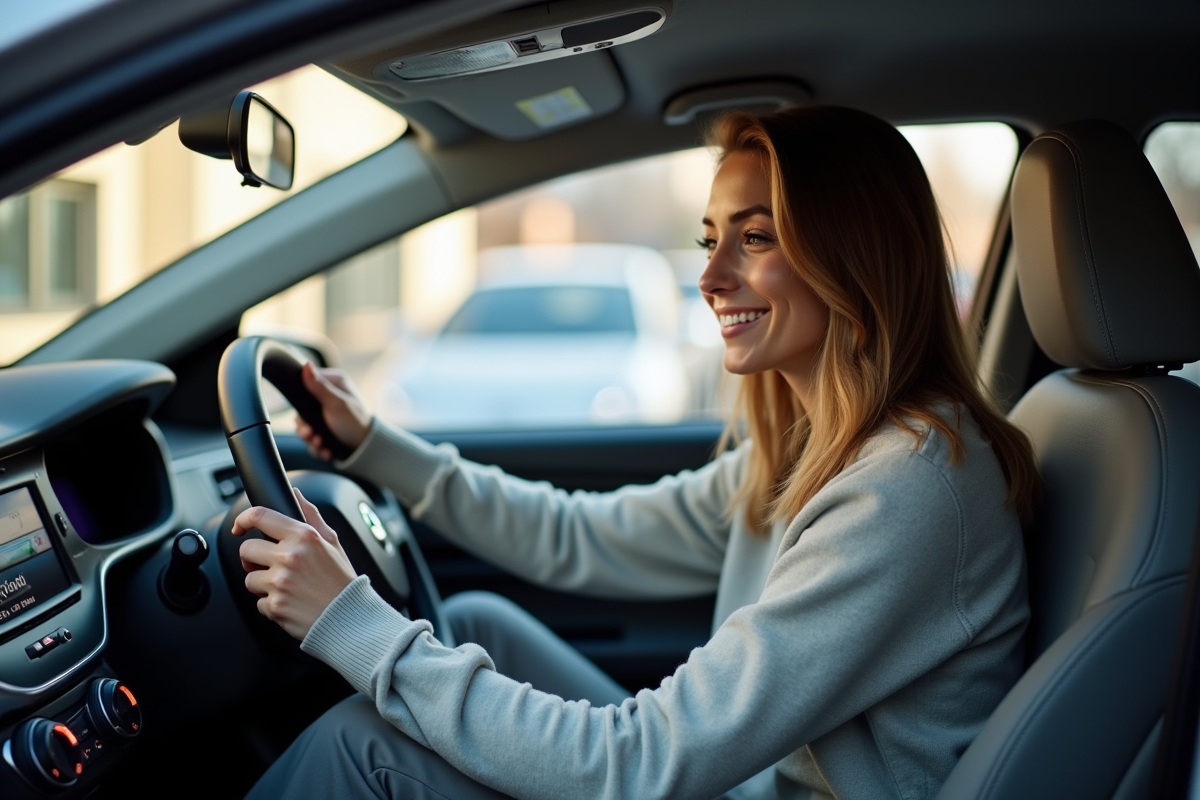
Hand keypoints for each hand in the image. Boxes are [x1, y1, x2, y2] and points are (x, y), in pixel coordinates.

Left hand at [232, 488, 357, 639]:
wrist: (348, 618)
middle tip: (270, 565)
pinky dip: (271, 604)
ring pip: (249, 578)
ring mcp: (280, 582)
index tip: (239, 527)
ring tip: (287, 587)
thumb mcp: (331, 542)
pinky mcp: (275, 606)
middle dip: (253, 558)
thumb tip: (296, 493)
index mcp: (304, 536)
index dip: (243, 519)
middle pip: (246, 549)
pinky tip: (291, 602)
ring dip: (262, 584)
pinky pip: (259, 602)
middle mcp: (290, 557)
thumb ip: (310, 515)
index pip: (260, 516)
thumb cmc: (341, 581)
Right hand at [297, 362, 371, 459]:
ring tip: (320, 446)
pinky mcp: (325, 428)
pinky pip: (312, 437)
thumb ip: (320, 387)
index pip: (305, 384)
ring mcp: (325, 412)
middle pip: (302, 409)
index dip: (300, 402)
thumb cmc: (356, 422)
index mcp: (333, 382)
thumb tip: (306, 365)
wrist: (366, 447)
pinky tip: (326, 452)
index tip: (303, 418)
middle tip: (310, 435)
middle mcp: (328, 394)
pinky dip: (317, 446)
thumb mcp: (337, 404)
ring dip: (310, 440)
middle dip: (305, 427)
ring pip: (305, 426)